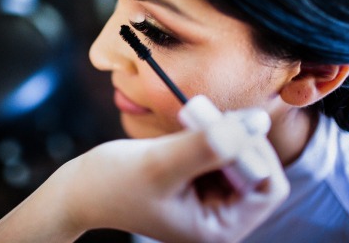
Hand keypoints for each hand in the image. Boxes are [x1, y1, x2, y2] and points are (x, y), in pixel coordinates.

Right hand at [61, 110, 289, 242]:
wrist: (81, 189)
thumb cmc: (112, 184)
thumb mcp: (162, 164)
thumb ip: (212, 144)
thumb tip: (258, 121)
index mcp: (217, 230)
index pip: (267, 188)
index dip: (255, 153)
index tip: (227, 125)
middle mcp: (218, 219)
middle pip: (255, 171)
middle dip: (235, 141)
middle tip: (205, 119)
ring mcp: (208, 201)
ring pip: (237, 159)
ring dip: (220, 135)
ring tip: (192, 124)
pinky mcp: (196, 184)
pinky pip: (218, 154)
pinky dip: (208, 137)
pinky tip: (188, 129)